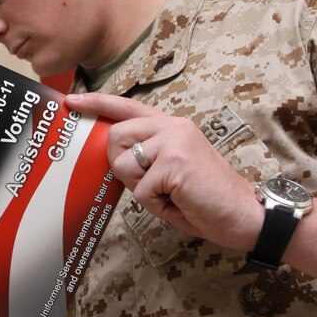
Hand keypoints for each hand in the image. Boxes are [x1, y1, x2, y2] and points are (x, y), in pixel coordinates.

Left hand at [66, 92, 263, 250]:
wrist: (243, 214)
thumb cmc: (204, 198)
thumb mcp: (170, 169)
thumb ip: (146, 156)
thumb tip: (114, 156)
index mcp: (171, 126)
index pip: (128, 107)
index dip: (97, 103)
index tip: (72, 101)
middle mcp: (172, 126)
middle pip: (115, 137)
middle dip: (122, 166)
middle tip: (151, 183)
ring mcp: (174, 141)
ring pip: (123, 164)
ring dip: (140, 188)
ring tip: (169, 193)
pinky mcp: (174, 162)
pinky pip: (140, 189)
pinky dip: (155, 204)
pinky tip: (178, 202)